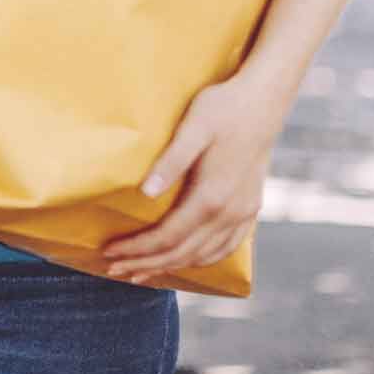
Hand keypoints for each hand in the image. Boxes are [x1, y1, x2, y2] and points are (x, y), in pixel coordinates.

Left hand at [99, 70, 291, 284]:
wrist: (264, 101)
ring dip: (170, 267)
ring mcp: (243, 213)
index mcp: (211, 196)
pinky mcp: (251, 208)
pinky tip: (186, 261)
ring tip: (142, 272)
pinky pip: (225, 247)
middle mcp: (229, 213)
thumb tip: (145, 192)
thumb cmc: (223, 108)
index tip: (109, 253)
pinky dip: (201, 260)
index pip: (167, 237)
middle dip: (146, 264)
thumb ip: (171, 161)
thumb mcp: (193, 127)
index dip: (137, 249)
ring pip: (203, 256)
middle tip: (114, 270)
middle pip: (182, 253)